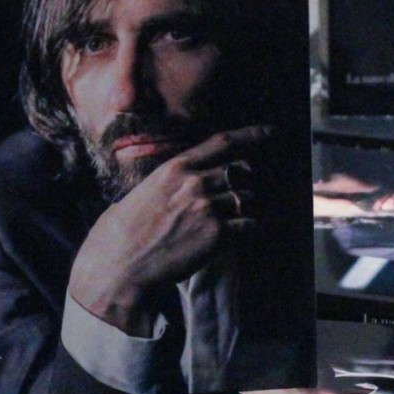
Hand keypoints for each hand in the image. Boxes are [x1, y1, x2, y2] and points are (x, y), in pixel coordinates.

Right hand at [67, 125, 268, 334]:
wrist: (121, 262)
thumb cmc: (125, 230)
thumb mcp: (145, 191)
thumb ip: (172, 181)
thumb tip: (188, 181)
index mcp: (175, 168)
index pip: (222, 142)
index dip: (251, 134)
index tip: (271, 131)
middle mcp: (194, 182)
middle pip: (239, 172)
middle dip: (243, 182)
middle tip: (237, 194)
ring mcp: (207, 207)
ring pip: (245, 199)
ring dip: (243, 208)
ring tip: (230, 220)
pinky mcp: (217, 234)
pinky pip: (249, 225)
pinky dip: (247, 228)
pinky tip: (237, 235)